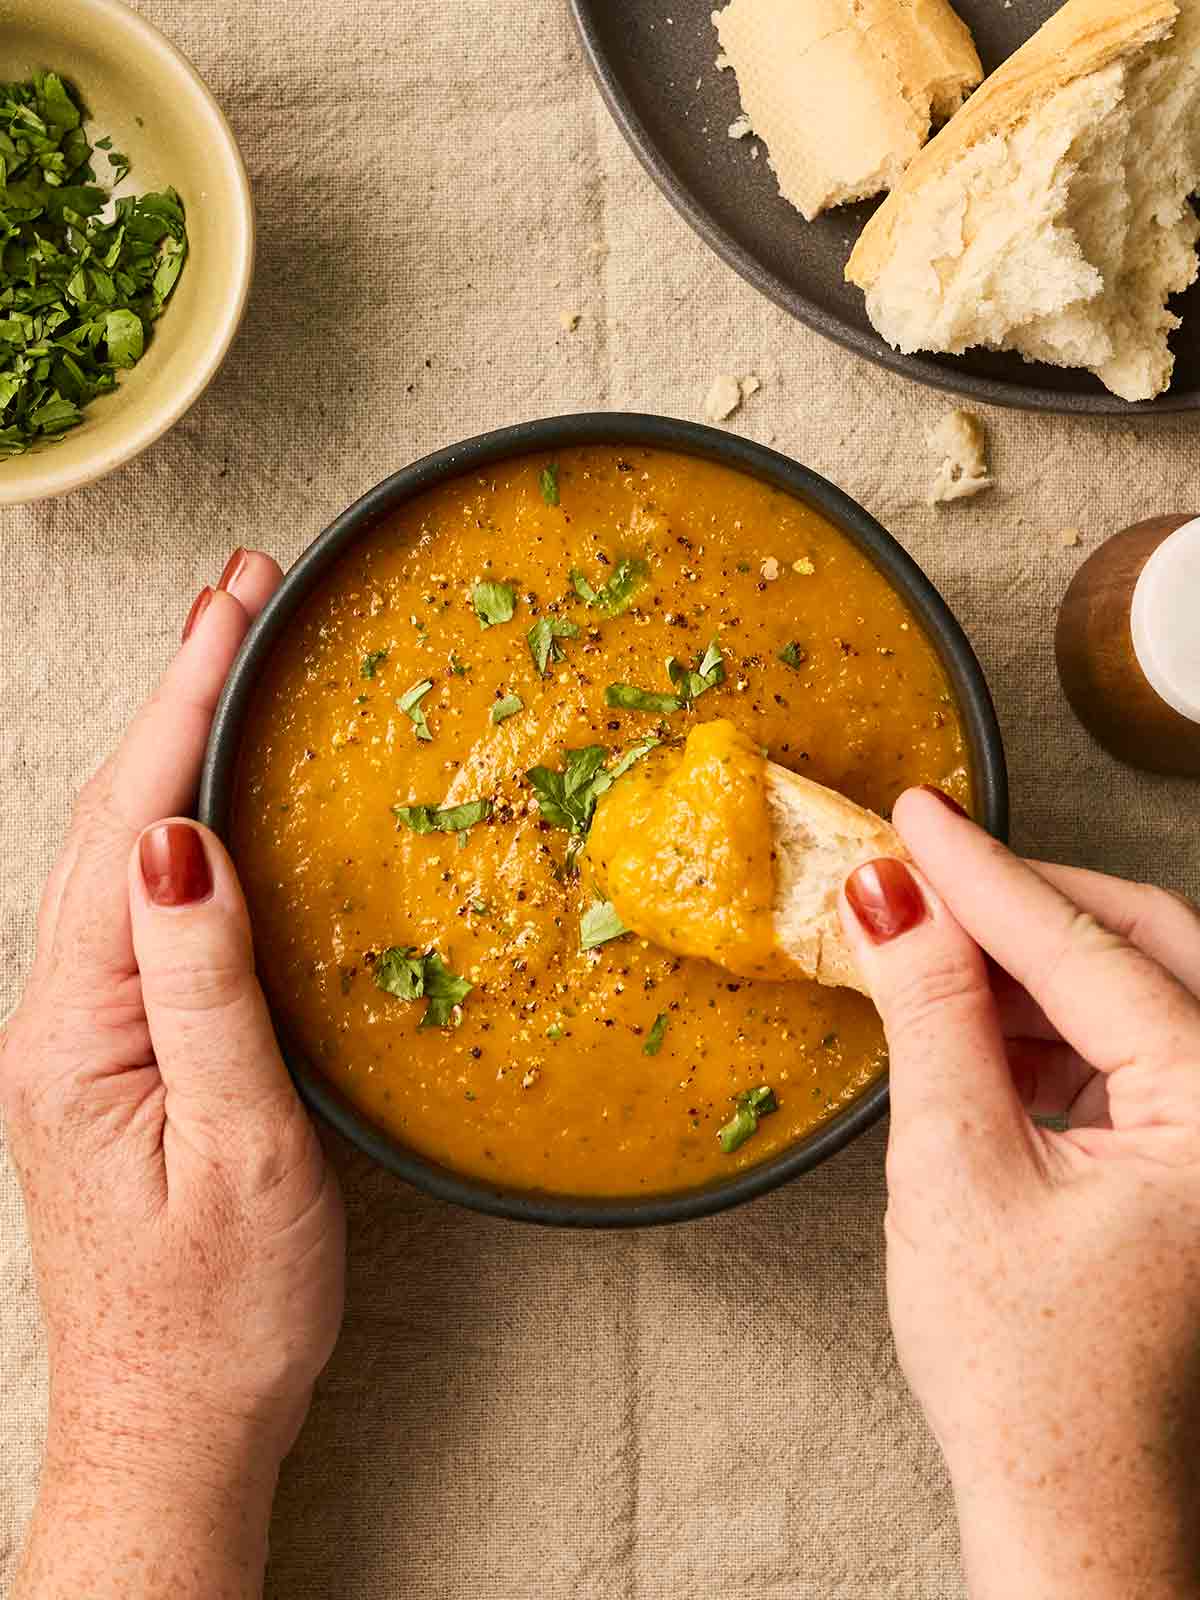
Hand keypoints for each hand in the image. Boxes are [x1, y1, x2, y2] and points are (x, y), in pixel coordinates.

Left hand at [2, 553, 344, 1598]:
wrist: (173, 1427)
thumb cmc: (217, 1313)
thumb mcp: (236, 1151)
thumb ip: (202, 990)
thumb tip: (179, 843)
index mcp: (76, 1029)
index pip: (133, 823)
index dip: (186, 700)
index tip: (234, 602)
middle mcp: (57, 1016)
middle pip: (111, 815)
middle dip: (176, 690)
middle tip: (242, 593)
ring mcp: (79, 1033)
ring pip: (120, 853)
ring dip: (174, 744)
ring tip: (230, 658)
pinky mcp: (113, 1053)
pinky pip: (141, 906)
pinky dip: (178, 820)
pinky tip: (212, 798)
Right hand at [840, 787, 1199, 1599]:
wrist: (1074, 1507)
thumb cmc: (1032, 1378)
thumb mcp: (956, 1169)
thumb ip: (931, 1014)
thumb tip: (891, 900)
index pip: (1084, 948)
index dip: (980, 874)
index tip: (914, 817)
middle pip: (1141, 944)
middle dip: (1022, 903)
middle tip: (924, 865)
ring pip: (1131, 991)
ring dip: (1027, 964)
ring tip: (926, 949)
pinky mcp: (1190, 1158)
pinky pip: (1124, 1048)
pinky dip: (1045, 1024)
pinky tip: (971, 1024)